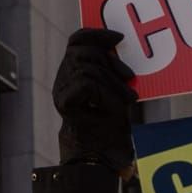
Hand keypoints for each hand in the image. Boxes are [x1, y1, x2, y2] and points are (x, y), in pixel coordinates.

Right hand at [52, 28, 139, 175]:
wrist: (100, 159)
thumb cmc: (110, 129)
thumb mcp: (117, 92)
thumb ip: (113, 70)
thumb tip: (120, 44)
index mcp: (72, 74)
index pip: (77, 40)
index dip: (97, 33)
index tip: (120, 38)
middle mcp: (63, 80)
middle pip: (82, 49)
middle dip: (111, 59)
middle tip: (130, 76)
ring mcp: (61, 91)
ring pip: (88, 66)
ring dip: (114, 81)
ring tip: (128, 98)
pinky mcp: (64, 102)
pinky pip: (88, 82)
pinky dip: (108, 93)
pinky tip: (118, 107)